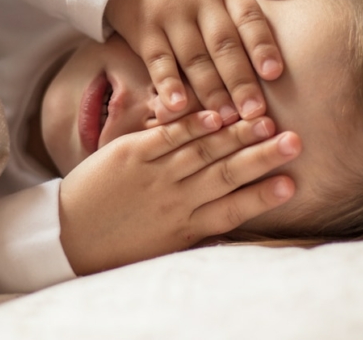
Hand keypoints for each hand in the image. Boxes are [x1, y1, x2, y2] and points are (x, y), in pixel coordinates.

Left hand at [58, 111, 299, 274]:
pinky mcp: (129, 155)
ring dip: (236, 136)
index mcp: (184, 227)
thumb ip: (197, 232)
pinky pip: (166, 136)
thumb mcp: (162, 247)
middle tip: (295, 142)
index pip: (232, 209)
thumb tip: (233, 228)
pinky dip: (192, 124)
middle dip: (262, 157)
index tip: (291, 183)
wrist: (67, 237)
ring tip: (267, 121)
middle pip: (225, 176)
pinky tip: (216, 114)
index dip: (262, 196)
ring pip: (202, 152)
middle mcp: (173, 201)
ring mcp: (152, 176)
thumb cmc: (119, 245)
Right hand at [105, 0, 285, 123]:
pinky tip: (178, 106)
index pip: (248, 17)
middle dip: (240, 80)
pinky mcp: (144, 31)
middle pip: (223, 44)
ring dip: (210, 90)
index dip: (262, 45)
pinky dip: (168, 84)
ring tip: (226, 119)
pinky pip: (158, 60)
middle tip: (255, 112)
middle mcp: (199, 1)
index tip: (275, 74)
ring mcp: (170, 16)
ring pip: (193, 57)